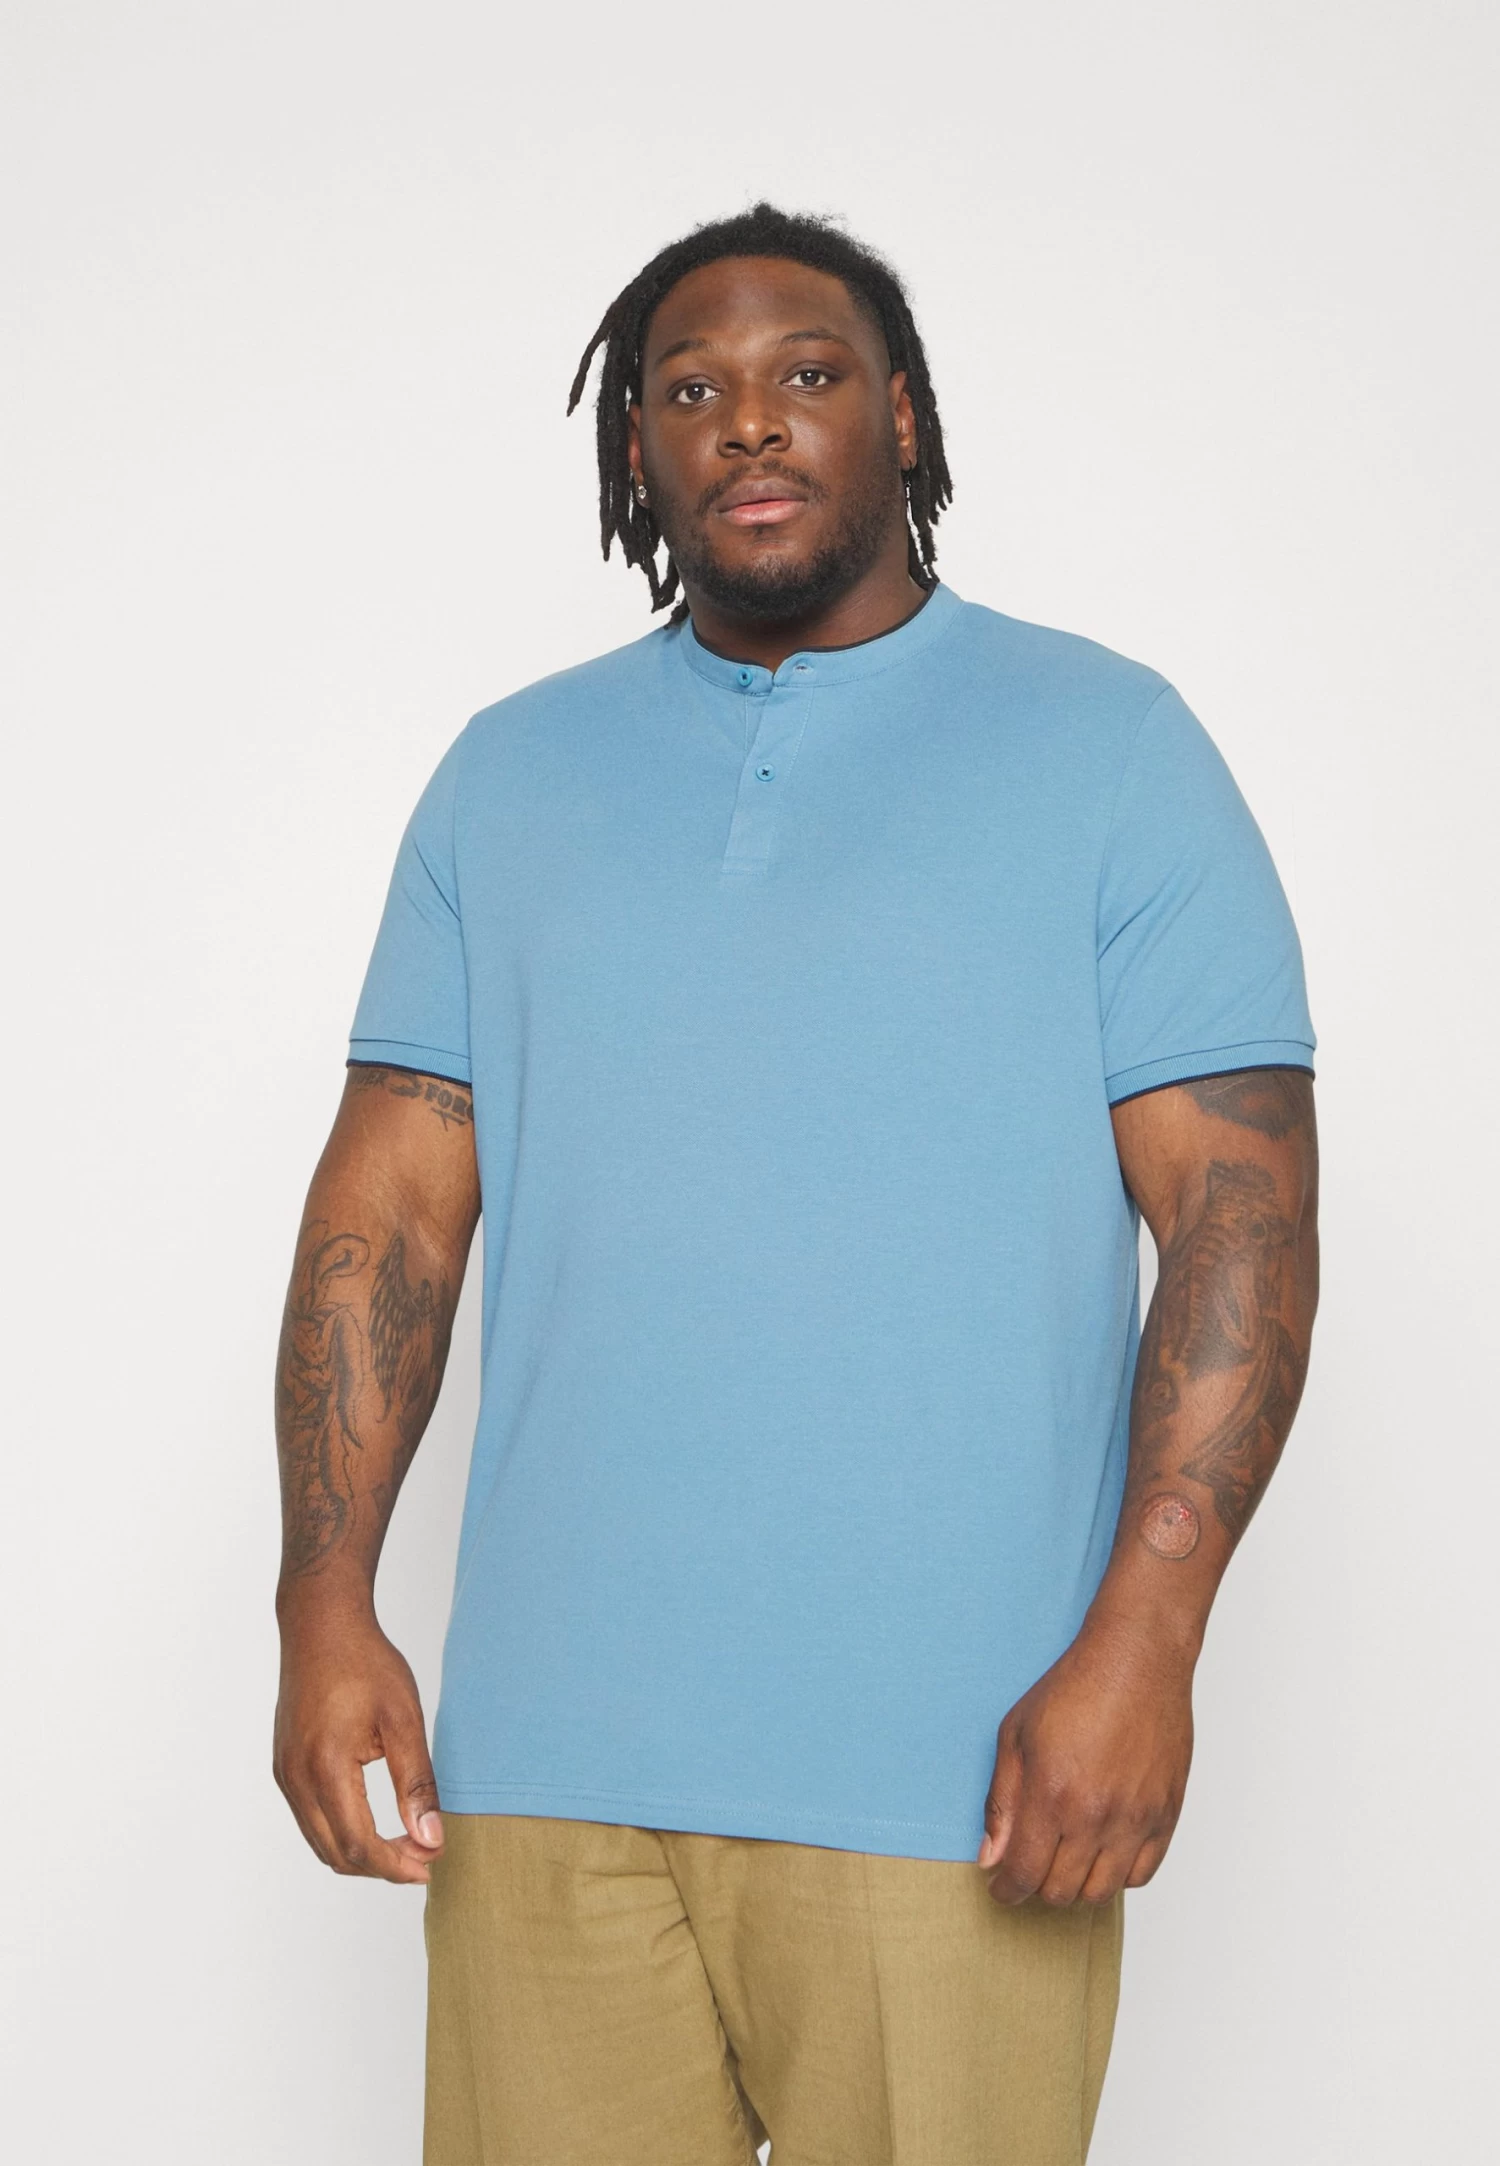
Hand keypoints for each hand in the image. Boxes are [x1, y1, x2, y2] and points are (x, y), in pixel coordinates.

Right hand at [273, 1598, 442, 1883]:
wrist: (320, 1624)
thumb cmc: (364, 1662)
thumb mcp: (403, 1718)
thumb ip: (416, 1783)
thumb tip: (431, 1838)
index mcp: (326, 1767)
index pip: (359, 1845)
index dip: (397, 1866)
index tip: (432, 1865)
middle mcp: (296, 1778)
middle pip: (336, 1854)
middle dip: (382, 1867)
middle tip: (424, 1857)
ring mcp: (285, 1774)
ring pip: (320, 1842)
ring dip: (361, 1854)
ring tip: (405, 1844)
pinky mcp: (283, 1766)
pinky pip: (309, 1820)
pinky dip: (341, 1834)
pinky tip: (374, 1823)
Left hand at [977, 1611, 1193, 1906]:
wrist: (1137, 1661)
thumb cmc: (1074, 1688)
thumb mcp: (1015, 1734)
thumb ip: (1001, 1801)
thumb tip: (991, 1857)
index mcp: (1053, 1794)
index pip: (1025, 1874)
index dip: (1006, 1890)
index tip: (1001, 1887)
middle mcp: (1096, 1815)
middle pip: (1061, 1892)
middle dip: (1036, 1887)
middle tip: (1030, 1866)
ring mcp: (1136, 1818)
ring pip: (1103, 1893)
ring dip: (1076, 1886)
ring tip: (1065, 1860)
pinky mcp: (1166, 1815)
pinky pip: (1142, 1874)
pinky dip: (1117, 1874)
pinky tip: (1102, 1852)